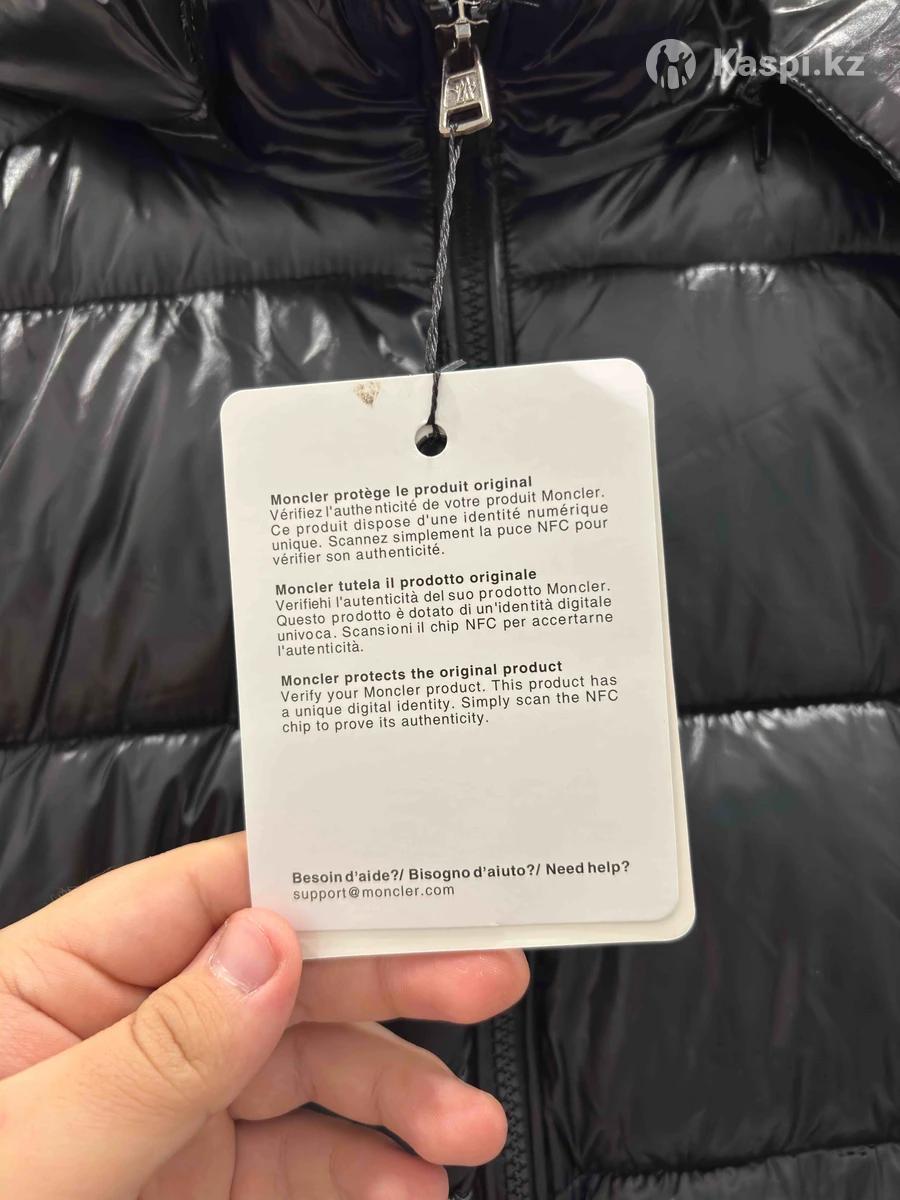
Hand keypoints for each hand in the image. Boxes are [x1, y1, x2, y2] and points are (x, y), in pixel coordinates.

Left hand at [0, 834, 528, 1198]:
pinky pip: (297, 1159)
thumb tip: (269, 947)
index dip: (314, 876)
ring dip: (397, 1093)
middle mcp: (135, 1023)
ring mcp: (174, 1103)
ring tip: (467, 1129)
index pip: (210, 892)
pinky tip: (410, 1186)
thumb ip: (155, 1051)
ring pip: (309, 1069)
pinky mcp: (199, 1179)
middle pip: (287, 975)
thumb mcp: (37, 1139)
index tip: (411, 882)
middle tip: (487, 980)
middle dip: (392, 979)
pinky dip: (362, 1170)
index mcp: (72, 972)